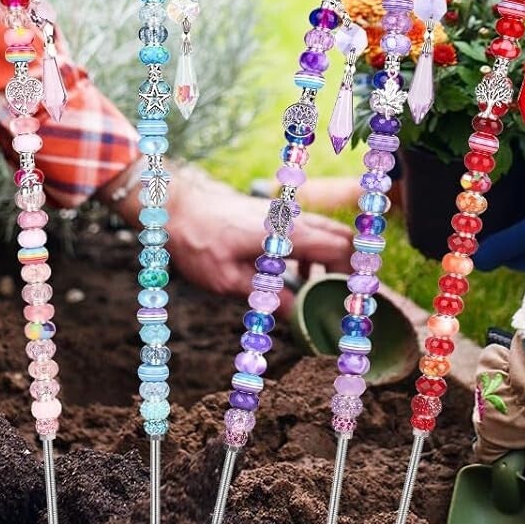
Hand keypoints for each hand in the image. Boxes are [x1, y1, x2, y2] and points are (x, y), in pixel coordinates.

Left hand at [164, 165, 353, 315]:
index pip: (338, 249)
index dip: (347, 276)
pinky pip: (309, 229)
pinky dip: (314, 251)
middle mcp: (292, 218)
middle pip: (341, 237)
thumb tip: (298, 316)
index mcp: (286, 233)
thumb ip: (267, 297)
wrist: (177, 206)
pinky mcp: (274, 214)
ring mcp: (284, 213)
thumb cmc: (198, 241)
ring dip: (329, 259)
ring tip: (317, 291)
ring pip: (326, 231)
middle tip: (338, 298)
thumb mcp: (227, 280)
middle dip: (346, 267)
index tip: (345, 301)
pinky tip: (296, 274)